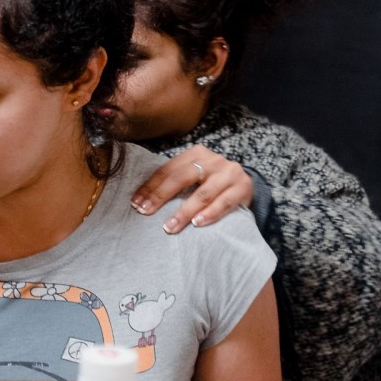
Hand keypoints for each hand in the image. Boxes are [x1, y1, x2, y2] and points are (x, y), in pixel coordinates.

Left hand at [130, 146, 252, 232]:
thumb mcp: (194, 175)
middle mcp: (213, 160)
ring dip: (184, 212)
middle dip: (161, 196)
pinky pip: (224, 203)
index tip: (136, 202)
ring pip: (202, 194)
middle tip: (145, 212)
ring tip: (170, 226)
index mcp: (196, 154)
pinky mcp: (242, 188)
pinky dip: (209, 214)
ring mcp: (229, 173)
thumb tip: (142, 199)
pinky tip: (197, 224)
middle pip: (182, 178)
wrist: (244, 185)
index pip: (168, 170)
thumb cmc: (212, 183)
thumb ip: (175, 181)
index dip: (150, 186)